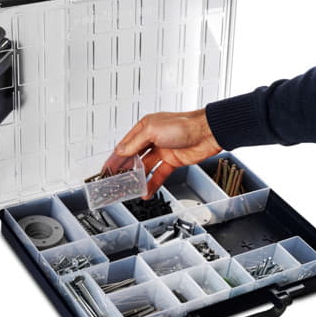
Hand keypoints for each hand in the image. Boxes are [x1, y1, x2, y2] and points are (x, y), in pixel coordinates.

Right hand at [103, 109, 221, 197]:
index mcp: (145, 128)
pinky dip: (152, 184)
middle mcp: (152, 139)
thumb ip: (135, 142)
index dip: (115, 158)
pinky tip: (146, 192)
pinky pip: (159, 175)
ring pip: (145, 168)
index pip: (125, 146)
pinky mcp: (173, 161)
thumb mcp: (152, 130)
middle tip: (114, 182)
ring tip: (129, 190)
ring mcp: (163, 151)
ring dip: (137, 179)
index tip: (106, 169)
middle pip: (133, 157)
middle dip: (124, 170)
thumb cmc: (184, 124)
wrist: (209, 132)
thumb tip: (121, 151)